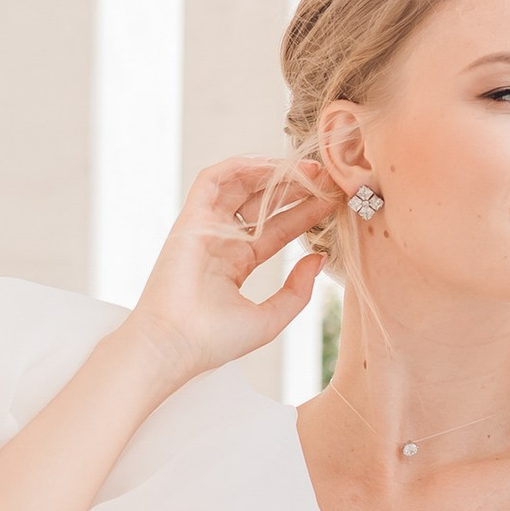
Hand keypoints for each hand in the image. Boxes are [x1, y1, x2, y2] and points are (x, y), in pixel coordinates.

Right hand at [124, 157, 329, 383]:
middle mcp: (222, 242)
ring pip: (240, 186)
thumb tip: (318, 259)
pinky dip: (239, 167)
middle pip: (263, 203)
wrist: (176, 344)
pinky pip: (212, 181)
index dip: (306, 213)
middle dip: (295, 188)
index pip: (278, 229)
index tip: (333, 202)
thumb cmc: (215, 340)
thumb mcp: (270, 318)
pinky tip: (270, 166)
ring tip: (307, 170)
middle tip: (327, 178)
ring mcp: (205, 228)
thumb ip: (297, 290)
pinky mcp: (190, 219)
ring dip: (272, 173)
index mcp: (237, 263)